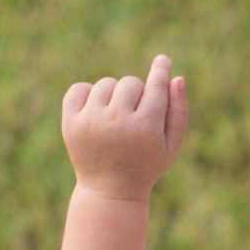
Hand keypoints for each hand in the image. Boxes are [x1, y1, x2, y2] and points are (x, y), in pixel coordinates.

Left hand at [61, 54, 188, 202]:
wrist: (110, 190)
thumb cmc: (146, 165)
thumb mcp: (170, 145)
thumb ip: (178, 112)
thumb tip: (176, 78)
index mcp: (145, 128)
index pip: (154, 88)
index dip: (160, 71)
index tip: (163, 60)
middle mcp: (118, 122)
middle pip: (131, 83)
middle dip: (136, 94)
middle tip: (136, 116)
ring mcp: (92, 120)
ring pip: (106, 84)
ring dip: (114, 95)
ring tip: (116, 118)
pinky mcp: (71, 121)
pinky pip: (80, 88)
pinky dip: (89, 95)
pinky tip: (97, 113)